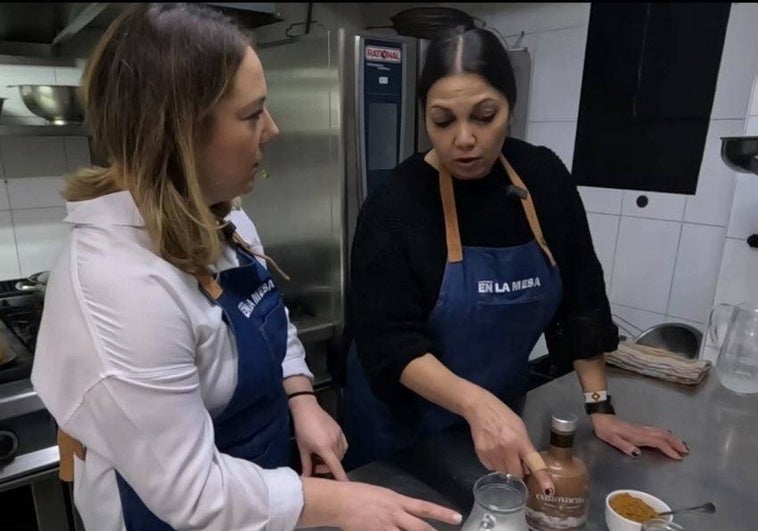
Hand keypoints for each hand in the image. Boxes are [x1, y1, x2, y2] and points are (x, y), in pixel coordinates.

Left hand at [289, 395, 348, 479]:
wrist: (307, 409)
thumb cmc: (302, 428)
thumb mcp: (303, 448)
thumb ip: (306, 464)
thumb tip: (306, 478)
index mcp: (324, 448)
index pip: (335, 466)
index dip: (341, 477)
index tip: (347, 486)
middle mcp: (334, 442)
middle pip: (337, 461)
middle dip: (327, 466)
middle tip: (315, 465)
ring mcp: (339, 435)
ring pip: (340, 454)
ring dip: (332, 459)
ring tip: (320, 456)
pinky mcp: (340, 430)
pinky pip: (343, 446)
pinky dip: (338, 451)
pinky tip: (329, 449)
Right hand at [333, 481, 462, 530]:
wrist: (340, 501)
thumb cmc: (360, 495)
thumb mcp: (384, 496)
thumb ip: (398, 507)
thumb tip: (410, 515)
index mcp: (398, 501)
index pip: (425, 507)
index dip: (443, 513)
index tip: (458, 518)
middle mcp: (395, 514)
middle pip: (420, 528)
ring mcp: (385, 527)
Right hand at [462, 387, 554, 494]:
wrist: (480, 409)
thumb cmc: (504, 416)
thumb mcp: (520, 428)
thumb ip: (525, 447)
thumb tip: (528, 466)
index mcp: (520, 441)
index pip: (534, 463)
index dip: (542, 478)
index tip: (549, 490)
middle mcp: (507, 450)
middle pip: (517, 474)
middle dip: (519, 471)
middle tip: (516, 460)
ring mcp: (493, 453)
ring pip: (504, 473)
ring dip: (506, 467)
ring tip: (502, 452)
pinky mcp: (481, 455)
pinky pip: (492, 468)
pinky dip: (495, 463)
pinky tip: (493, 450)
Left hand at [591, 414, 688, 459]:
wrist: (602, 418)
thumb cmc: (606, 430)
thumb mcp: (612, 440)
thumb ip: (624, 446)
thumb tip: (637, 453)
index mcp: (637, 436)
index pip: (657, 442)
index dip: (668, 449)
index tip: (678, 457)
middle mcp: (642, 431)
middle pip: (663, 435)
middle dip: (675, 443)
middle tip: (686, 451)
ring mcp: (642, 428)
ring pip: (661, 432)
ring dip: (673, 438)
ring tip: (682, 444)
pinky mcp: (640, 427)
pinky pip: (657, 430)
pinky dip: (666, 434)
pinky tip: (668, 435)